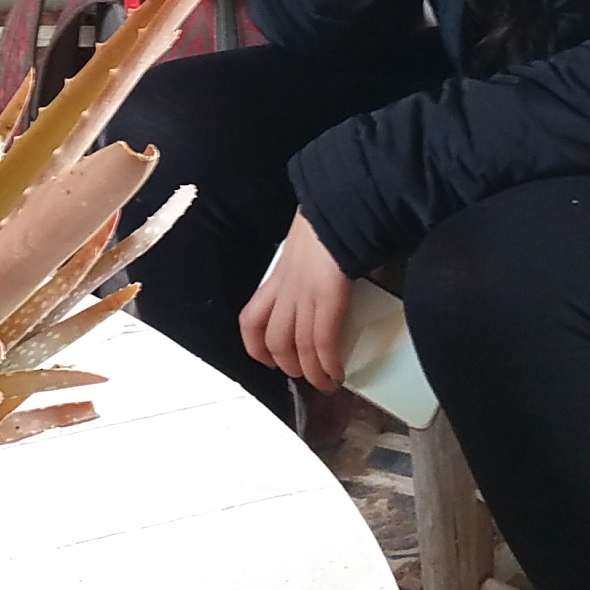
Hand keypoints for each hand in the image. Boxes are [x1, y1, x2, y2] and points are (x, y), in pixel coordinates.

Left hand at [241, 214, 354, 392]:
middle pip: (273, 341)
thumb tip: (337, 282)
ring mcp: (305, 296)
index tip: (269, 360)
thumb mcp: (307, 249)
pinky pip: (323, 342)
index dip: (255, 346)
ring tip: (325, 383)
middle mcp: (286, 290)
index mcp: (278, 277)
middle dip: (288, 365)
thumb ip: (313, 271)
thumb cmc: (328, 221)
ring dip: (310, 373)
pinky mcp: (328, 299)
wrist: (338, 206)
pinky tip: (337, 373)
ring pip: (297, 348)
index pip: (251, 319)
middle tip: (305, 375)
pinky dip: (328, 363)